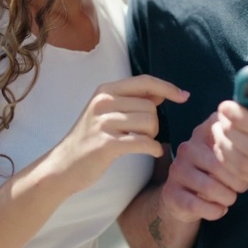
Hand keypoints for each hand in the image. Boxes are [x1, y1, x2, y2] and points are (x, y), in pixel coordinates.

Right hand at [47, 75, 187, 192]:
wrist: (63, 166)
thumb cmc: (90, 139)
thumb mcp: (106, 112)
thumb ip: (131, 100)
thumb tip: (161, 92)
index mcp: (105, 90)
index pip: (145, 81)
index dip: (168, 87)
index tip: (184, 96)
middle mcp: (103, 102)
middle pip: (150, 106)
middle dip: (154, 123)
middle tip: (142, 135)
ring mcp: (103, 122)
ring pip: (149, 122)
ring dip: (152, 136)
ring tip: (141, 143)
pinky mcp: (106, 144)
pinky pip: (143, 142)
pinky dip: (153, 148)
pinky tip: (153, 152)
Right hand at [161, 113, 247, 221]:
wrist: (183, 198)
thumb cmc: (214, 174)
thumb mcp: (226, 155)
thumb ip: (241, 147)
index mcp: (204, 132)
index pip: (228, 137)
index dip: (243, 156)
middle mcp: (187, 147)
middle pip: (221, 164)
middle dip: (238, 182)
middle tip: (241, 188)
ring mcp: (177, 169)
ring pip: (209, 187)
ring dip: (227, 198)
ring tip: (230, 198)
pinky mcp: (171, 192)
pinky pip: (198, 205)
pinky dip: (215, 211)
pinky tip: (220, 209)